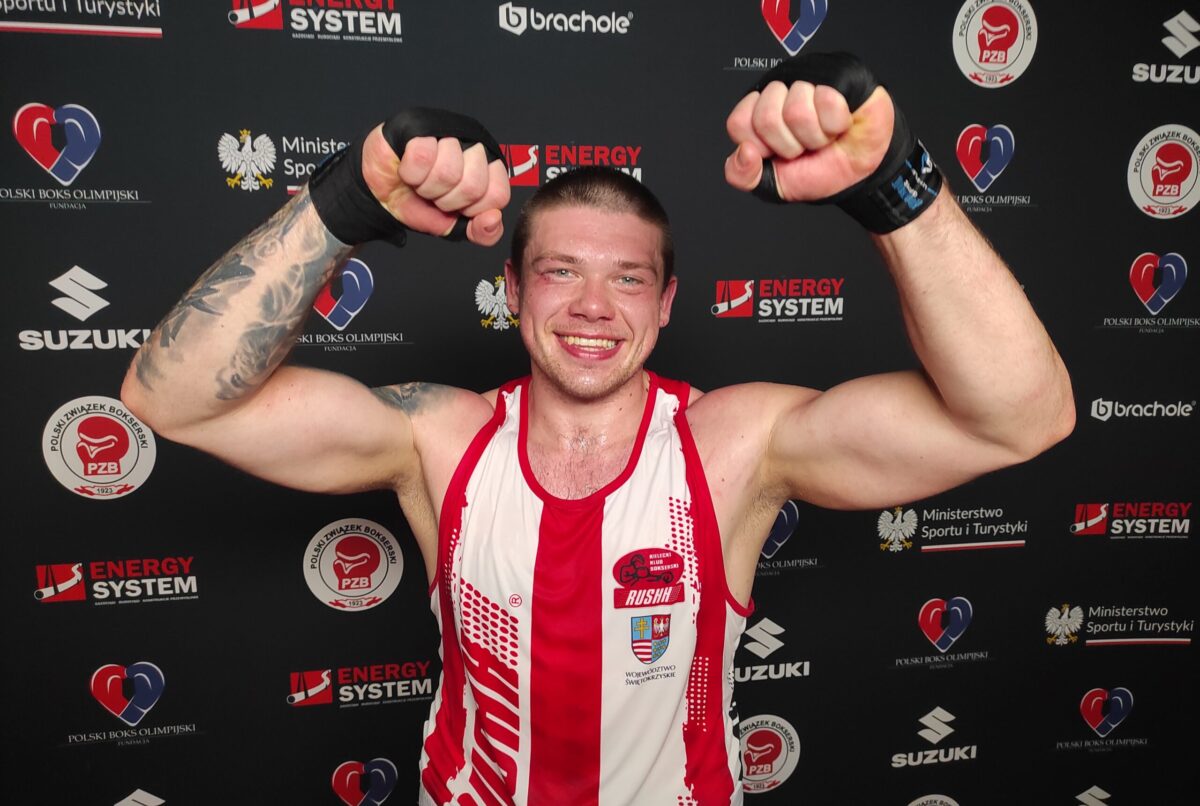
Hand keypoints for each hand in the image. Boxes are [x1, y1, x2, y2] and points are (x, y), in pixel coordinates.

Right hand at [362, 127, 510, 246]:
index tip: (457, 207)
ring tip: (420, 181)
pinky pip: (423, 155)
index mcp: (487, 171)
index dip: (472, 209)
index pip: (498, 195)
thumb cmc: (417, 201)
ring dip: (426, 186)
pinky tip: (407, 167)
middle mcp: (472, 148)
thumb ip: (482, 232)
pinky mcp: (420, 126)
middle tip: (434, 194)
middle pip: (473, 186)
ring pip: (448, 171)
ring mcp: (448, 133)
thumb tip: (494, 219)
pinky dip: (410, 171)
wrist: (380, 193)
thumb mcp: (452, 226)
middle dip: (446, 200)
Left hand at [724, 79, 893, 201]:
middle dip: (790, 145)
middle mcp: (780, 92)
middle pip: (766, 118)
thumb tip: (743, 152)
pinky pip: (827, 100)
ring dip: (816, 136)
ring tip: (825, 135)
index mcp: (758, 113)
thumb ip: (743, 176)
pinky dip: (836, 123)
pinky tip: (841, 122)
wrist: (861, 173)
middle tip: (806, 145)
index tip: (778, 153)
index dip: (761, 146)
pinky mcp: (839, 75)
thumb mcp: (773, 185)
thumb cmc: (820, 170)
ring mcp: (808, 80)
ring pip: (796, 110)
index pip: (738, 124)